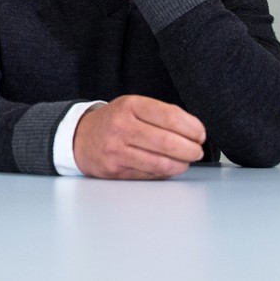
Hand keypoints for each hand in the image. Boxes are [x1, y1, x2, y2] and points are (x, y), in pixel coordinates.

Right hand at [73, 95, 205, 179]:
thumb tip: (194, 132)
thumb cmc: (113, 122)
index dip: (193, 128)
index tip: (200, 134)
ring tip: (185, 160)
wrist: (79, 138)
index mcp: (129, 106)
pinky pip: (150, 175)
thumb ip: (160, 114)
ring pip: (162, 163)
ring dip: (181, 164)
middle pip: (169, 142)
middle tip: (197, 150)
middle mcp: (121, 126)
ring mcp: (116, 150)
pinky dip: (165, 172)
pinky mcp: (115, 170)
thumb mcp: (132, 106)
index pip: (171, 116)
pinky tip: (167, 166)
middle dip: (191, 150)